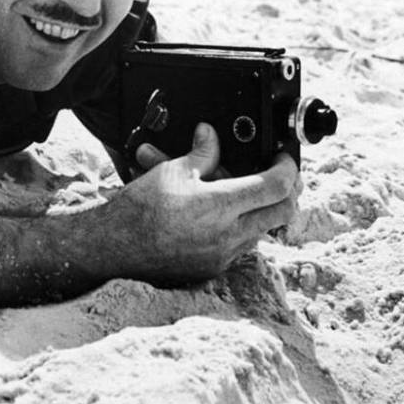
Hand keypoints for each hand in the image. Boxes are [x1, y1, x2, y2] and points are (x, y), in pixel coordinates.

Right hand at [115, 123, 300, 282]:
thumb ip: (201, 153)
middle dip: (289, 192)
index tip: (283, 159)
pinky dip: (236, 227)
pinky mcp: (213, 268)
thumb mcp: (172, 171)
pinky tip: (217, 213)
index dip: (288, 169)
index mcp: (220, 206)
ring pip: (262, 230)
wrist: (114, 246)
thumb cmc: (139, 208)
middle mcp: (228, 235)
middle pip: (283, 213)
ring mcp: (223, 255)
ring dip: (258, 209)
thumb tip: (209, 135)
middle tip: (280, 177)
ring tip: (237, 191)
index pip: (277, 187)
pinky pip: (239, 246)